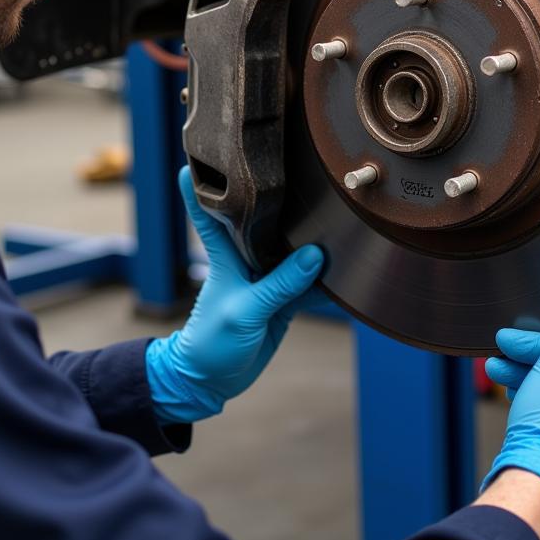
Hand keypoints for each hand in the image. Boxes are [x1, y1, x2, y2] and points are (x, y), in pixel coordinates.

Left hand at [145, 166, 323, 423]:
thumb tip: (316, 255)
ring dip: (310, 239)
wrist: (212, 381)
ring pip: (291, 252)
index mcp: (225, 257)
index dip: (199, 188)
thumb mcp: (245, 311)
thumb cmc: (211, 341)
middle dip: (276, 201)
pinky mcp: (282, 302)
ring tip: (336, 211)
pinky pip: (307, 284)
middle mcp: (246, 261)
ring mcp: (266, 280)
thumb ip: (280, 284)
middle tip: (294, 169)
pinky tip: (346, 263)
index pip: (208, 214)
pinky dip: (324, 278)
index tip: (193, 158)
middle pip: (262, 223)